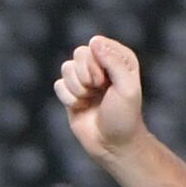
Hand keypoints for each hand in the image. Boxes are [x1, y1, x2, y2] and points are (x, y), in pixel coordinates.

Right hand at [54, 36, 152, 162]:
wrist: (112, 144)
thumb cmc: (124, 117)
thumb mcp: (126, 87)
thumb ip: (113, 61)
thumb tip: (94, 41)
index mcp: (119, 58)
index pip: (97, 44)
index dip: (97, 62)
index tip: (107, 81)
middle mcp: (101, 65)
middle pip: (79, 53)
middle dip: (86, 76)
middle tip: (99, 91)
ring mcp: (84, 79)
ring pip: (66, 68)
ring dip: (78, 89)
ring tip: (90, 101)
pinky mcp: (71, 92)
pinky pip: (58, 85)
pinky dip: (68, 99)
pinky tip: (81, 108)